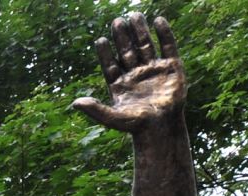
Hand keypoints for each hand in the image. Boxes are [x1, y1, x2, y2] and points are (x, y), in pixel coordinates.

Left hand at [73, 13, 182, 134]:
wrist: (161, 128)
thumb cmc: (136, 125)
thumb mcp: (112, 118)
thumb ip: (95, 110)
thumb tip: (75, 103)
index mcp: (120, 84)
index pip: (111, 64)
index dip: (106, 53)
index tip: (101, 40)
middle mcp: (135, 74)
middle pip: (127, 51)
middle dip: (122, 37)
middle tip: (117, 21)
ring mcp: (153, 69)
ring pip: (145, 45)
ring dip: (140, 31)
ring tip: (134, 15)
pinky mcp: (172, 67)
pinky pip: (168, 46)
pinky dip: (164, 33)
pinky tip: (158, 20)